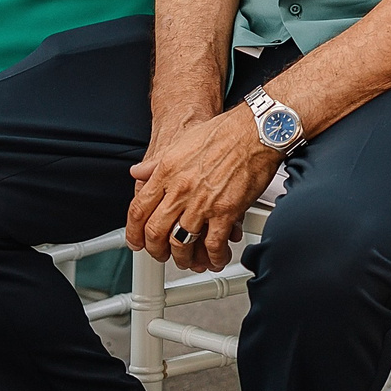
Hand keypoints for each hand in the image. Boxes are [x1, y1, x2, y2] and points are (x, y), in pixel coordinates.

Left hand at [127, 107, 282, 271]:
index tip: (137, 241)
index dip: (134, 232)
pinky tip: (215, 258)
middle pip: (155, 232)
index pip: (138, 210)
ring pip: (181, 243)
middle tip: (160, 254)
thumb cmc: (225, 132)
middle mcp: (180, 189)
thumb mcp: (181, 143)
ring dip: (183, 257)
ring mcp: (202, 202)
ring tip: (187, 260)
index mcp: (166, 172)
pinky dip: (213, 257)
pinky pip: (213, 244)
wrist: (256, 131)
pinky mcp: (226, 211)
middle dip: (156, 250)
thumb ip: (155, 163)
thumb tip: (138, 172)